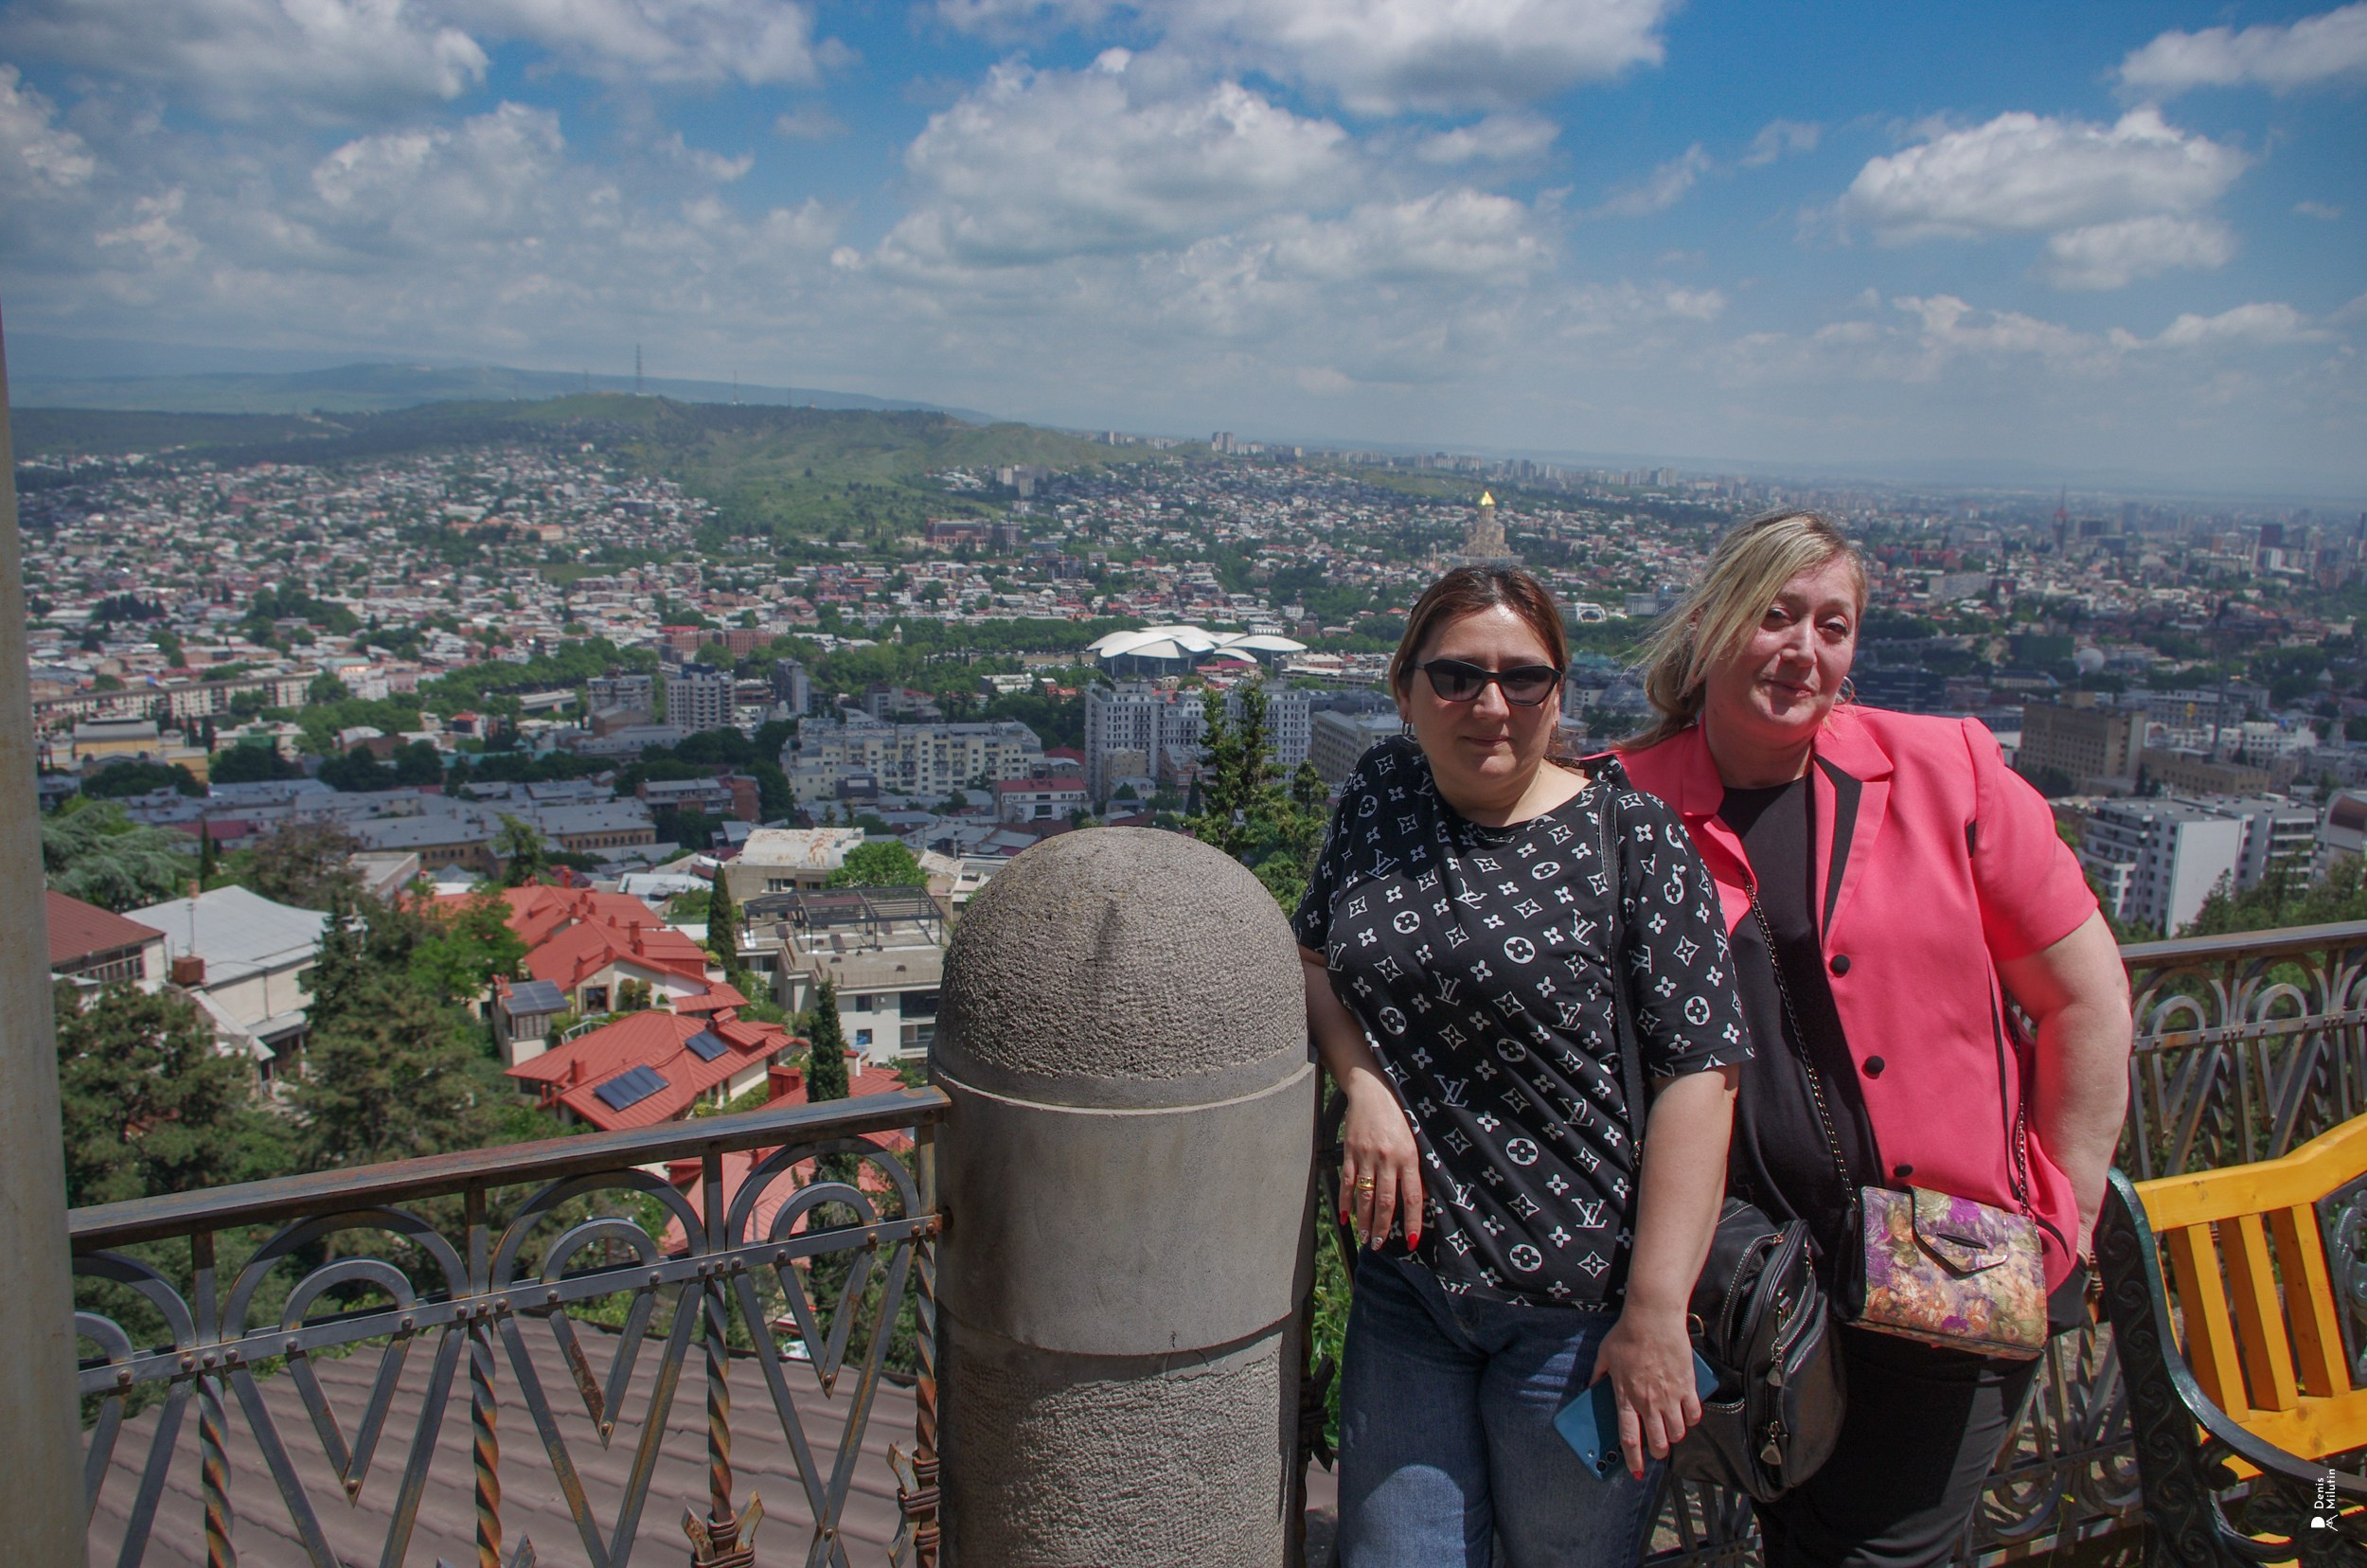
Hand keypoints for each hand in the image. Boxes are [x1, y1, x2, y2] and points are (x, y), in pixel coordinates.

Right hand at [1338, 1071, 1422, 1248]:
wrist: (1372, 1090)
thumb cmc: (1398, 1115)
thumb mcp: (1414, 1140)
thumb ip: (1416, 1168)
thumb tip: (1421, 1198)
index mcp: (1408, 1157)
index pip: (1413, 1196)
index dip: (1414, 1221)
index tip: (1413, 1241)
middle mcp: (1388, 1159)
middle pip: (1386, 1201)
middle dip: (1384, 1227)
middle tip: (1380, 1245)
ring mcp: (1367, 1155)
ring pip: (1365, 1195)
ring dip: (1364, 1219)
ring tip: (1365, 1236)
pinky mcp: (1350, 1151)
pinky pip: (1347, 1181)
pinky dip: (1345, 1201)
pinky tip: (1345, 1217)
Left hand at [1591, 1306, 1699, 1479]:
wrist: (1653, 1318)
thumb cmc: (1627, 1334)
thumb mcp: (1604, 1356)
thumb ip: (1598, 1376)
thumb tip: (1591, 1388)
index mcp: (1625, 1397)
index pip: (1629, 1439)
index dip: (1633, 1461)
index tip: (1636, 1471)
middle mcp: (1648, 1402)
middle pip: (1657, 1443)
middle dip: (1658, 1452)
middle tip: (1658, 1449)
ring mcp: (1669, 1396)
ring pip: (1677, 1433)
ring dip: (1674, 1438)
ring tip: (1671, 1432)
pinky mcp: (1687, 1386)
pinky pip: (1694, 1414)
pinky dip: (1691, 1420)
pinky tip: (1686, 1416)